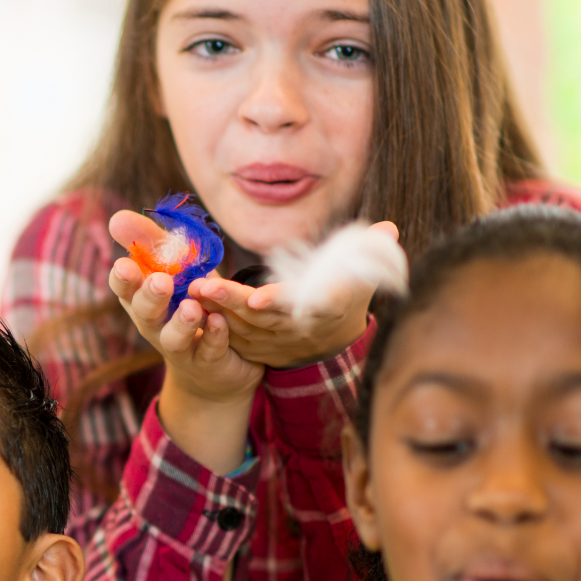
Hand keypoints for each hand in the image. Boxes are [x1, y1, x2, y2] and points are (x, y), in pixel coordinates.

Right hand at [108, 211, 263, 405]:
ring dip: (181, 322)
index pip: (124, 289)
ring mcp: (180, 347)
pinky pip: (208, 350)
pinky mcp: (207, 361)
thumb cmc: (189, 306)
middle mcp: (155, 326)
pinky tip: (220, 320)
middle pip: (145, 313)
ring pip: (173, 338)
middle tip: (160, 281)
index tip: (125, 264)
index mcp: (142, 300)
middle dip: (150, 297)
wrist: (214, 365)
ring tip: (192, 306)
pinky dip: (213, 336)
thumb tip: (116, 218)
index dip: (123, 279)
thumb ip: (151, 243)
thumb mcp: (173, 271)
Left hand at [189, 220, 395, 368]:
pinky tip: (193, 305)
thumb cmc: (347, 296)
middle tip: (205, 286)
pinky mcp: (260, 350)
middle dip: (234, 302)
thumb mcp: (365, 276)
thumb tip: (388, 230)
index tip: (259, 297)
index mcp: (331, 310)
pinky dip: (214, 324)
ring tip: (193, 289)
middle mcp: (302, 330)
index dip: (284, 301)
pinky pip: (234, 339)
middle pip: (266, 317)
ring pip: (245, 328)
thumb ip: (374, 253)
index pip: (309, 306)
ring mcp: (279, 343)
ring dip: (218, 310)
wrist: (332, 339)